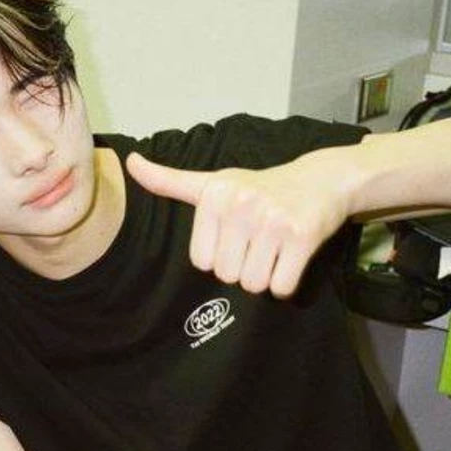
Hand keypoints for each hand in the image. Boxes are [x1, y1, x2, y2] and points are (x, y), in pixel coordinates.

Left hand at [125, 148, 354, 297]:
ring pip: (254, 285)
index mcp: (214, 195)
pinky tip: (291, 257)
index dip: (221, 256)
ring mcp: (273, 220)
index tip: (237, 234)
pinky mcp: (302, 235)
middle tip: (259, 241)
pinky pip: (281, 287)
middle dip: (244, 267)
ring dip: (266, 276)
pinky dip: (286, 282)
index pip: (202, 262)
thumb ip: (169, 181)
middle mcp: (241, 204)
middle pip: (228, 276)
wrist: (320, 180)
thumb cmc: (260, 187)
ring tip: (275, 248)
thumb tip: (131, 163)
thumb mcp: (213, 182)